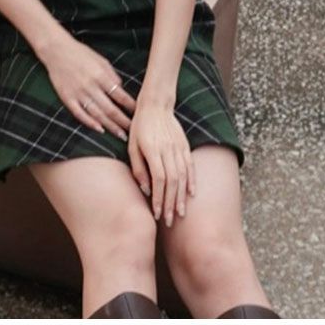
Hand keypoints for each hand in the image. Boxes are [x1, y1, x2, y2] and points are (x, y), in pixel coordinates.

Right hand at [39, 34, 136, 139]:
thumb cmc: (80, 53)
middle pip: (110, 108)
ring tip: (120, 134)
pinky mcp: (67, 98)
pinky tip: (100, 129)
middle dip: (123, 121)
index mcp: (100, 75)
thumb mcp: (101, 60)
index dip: (130, 106)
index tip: (138, 113)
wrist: (56, 50)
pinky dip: (90, 123)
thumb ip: (112, 75)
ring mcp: (78, 93)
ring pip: (97, 114)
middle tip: (132, 130)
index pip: (119, 95)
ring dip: (110, 126)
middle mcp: (90, 86)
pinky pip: (79, 114)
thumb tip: (121, 89)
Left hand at [127, 98, 195, 226]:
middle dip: (170, 203)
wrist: (156, 105)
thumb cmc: (140, 126)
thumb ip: (138, 168)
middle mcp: (168, 150)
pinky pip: (190, 166)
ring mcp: (178, 148)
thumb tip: (146, 189)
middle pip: (172, 181)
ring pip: (183, 176)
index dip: (158, 198)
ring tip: (180, 213)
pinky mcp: (185, 146)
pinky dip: (192, 181)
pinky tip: (191, 194)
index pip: (159, 179)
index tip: (156, 213)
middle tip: (168, 220)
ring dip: (181, 196)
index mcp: (153, 150)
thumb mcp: (132, 145)